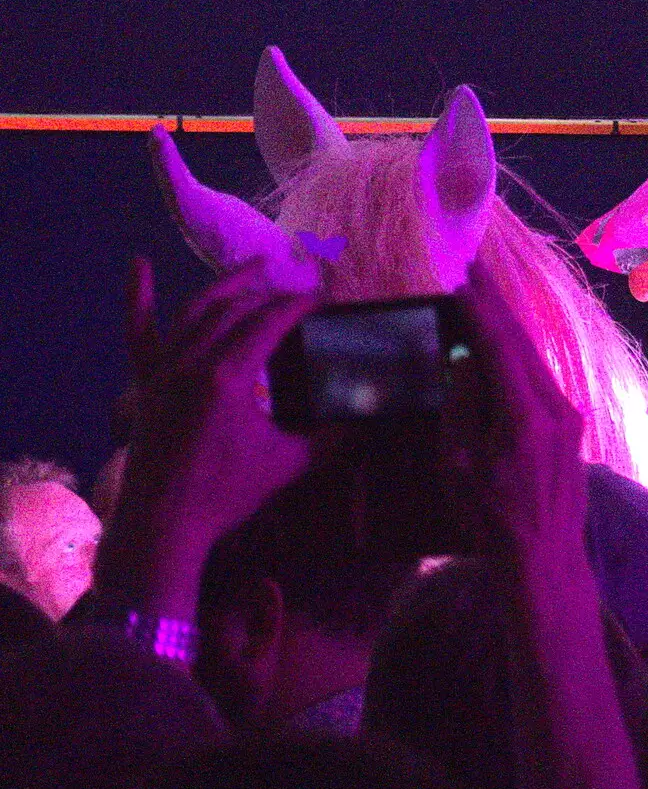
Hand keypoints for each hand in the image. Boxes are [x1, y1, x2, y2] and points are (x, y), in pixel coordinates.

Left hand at [102, 258, 316, 609]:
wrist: (163, 524)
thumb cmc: (225, 494)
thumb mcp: (287, 464)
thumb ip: (330, 440)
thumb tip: (368, 425)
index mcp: (229, 377)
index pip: (270, 322)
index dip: (299, 305)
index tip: (322, 298)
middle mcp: (192, 362)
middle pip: (236, 309)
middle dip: (271, 294)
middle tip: (299, 293)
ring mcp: (163, 369)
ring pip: (196, 310)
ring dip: (228, 285)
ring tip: (256, 268)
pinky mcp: (145, 382)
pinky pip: (140, 331)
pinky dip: (139, 296)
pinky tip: (140, 265)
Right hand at [453, 261, 588, 571]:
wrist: (545, 556)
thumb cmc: (492, 519)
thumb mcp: (461, 465)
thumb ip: (463, 406)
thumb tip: (468, 358)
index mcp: (527, 416)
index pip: (502, 346)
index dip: (480, 308)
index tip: (460, 277)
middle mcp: (556, 406)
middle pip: (523, 341)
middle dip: (496, 302)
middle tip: (472, 266)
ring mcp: (568, 414)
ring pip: (535, 356)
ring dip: (508, 323)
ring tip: (483, 292)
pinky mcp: (569, 425)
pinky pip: (540, 376)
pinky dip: (518, 352)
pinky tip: (502, 340)